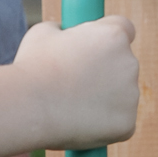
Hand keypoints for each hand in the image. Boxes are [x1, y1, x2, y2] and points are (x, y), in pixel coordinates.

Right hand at [15, 15, 140, 150]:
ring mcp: (131, 95)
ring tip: (69, 108)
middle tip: (73, 87)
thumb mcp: (42, 34)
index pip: (124, 30)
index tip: (93, 52)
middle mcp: (130, 62)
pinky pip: (118, 125)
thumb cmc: (31, 69)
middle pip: (122, 66)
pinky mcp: (126, 124)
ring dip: (102, 101)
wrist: (27, 108)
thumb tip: (61, 32)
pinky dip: (102, 127)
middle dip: (103, 75)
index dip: (106, 42)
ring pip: (120, 97)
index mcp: (114, 34)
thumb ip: (61, 29)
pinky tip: (78, 125)